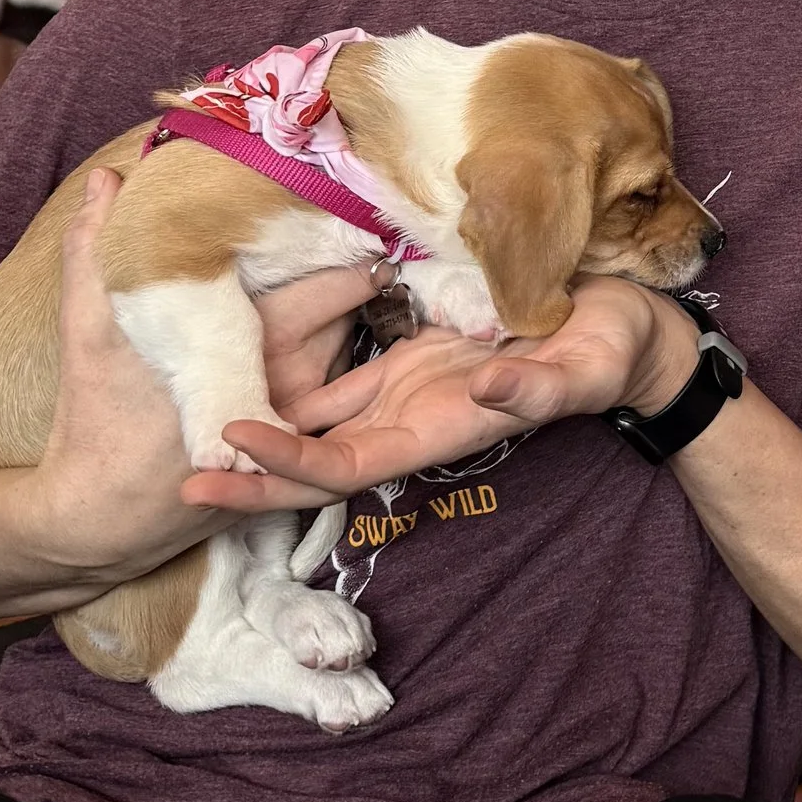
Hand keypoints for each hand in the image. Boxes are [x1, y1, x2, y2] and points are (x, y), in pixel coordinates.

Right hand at [15, 172, 337, 581]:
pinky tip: (359, 340)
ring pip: (350, 352)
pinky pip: (341, 399)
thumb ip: (95, 248)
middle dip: (360, 274)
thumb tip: (106, 178)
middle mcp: (290, 382)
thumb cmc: (97, 414)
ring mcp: (299, 422)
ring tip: (372, 271)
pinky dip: (350, 367)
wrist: (103, 515)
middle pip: (350, 314)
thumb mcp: (86, 328)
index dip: (349, 244)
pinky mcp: (296, 451)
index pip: (332, 285)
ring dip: (357, 319)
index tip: (362, 209)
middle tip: (373, 229)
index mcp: (250, 343)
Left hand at [215, 279, 703, 498]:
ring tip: (189, 416)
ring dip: (259, 423)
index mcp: (440, 429)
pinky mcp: (411, 356)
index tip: (229, 441)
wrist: (626, 331)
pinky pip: (339, 373)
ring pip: (316, 418)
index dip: (286, 463)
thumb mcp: (584, 366)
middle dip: (248, 469)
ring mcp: (406, 388)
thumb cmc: (610, 350)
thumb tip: (488, 391)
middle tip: (176, 470)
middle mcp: (411, 418)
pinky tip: (250, 362)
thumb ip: (538, 387)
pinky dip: (293, 374)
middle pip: (312, 457)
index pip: (344, 464)